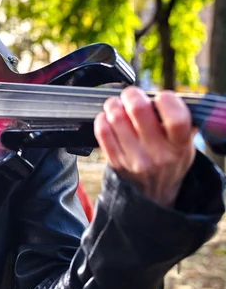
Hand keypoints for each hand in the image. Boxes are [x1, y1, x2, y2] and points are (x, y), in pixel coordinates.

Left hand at [94, 86, 195, 207]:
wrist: (154, 194)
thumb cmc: (170, 160)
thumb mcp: (186, 146)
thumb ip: (181, 123)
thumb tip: (166, 97)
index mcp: (179, 147)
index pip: (175, 119)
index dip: (166, 100)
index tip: (161, 97)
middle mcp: (157, 154)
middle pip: (138, 110)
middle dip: (133, 94)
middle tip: (132, 94)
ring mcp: (134, 158)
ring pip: (116, 117)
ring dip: (114, 104)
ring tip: (118, 104)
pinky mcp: (115, 161)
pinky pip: (102, 132)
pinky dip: (102, 118)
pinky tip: (108, 117)